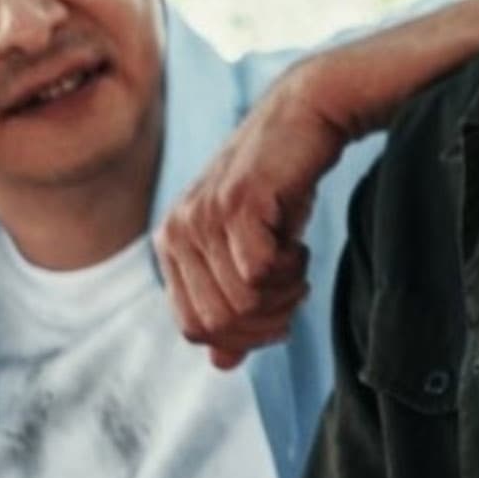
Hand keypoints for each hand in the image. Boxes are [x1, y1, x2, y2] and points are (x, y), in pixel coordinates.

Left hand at [156, 75, 345, 369]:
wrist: (307, 114)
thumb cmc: (281, 186)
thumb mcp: (252, 248)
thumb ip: (232, 303)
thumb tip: (222, 363)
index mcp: (171, 246)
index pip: (195, 329)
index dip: (243, 334)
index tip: (277, 311)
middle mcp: (177, 232)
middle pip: (219, 323)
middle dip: (268, 319)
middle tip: (294, 287)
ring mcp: (203, 217)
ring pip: (243, 303)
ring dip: (285, 293)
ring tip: (296, 258)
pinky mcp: (237, 205)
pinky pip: (260, 275)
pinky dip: (291, 270)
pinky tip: (296, 239)